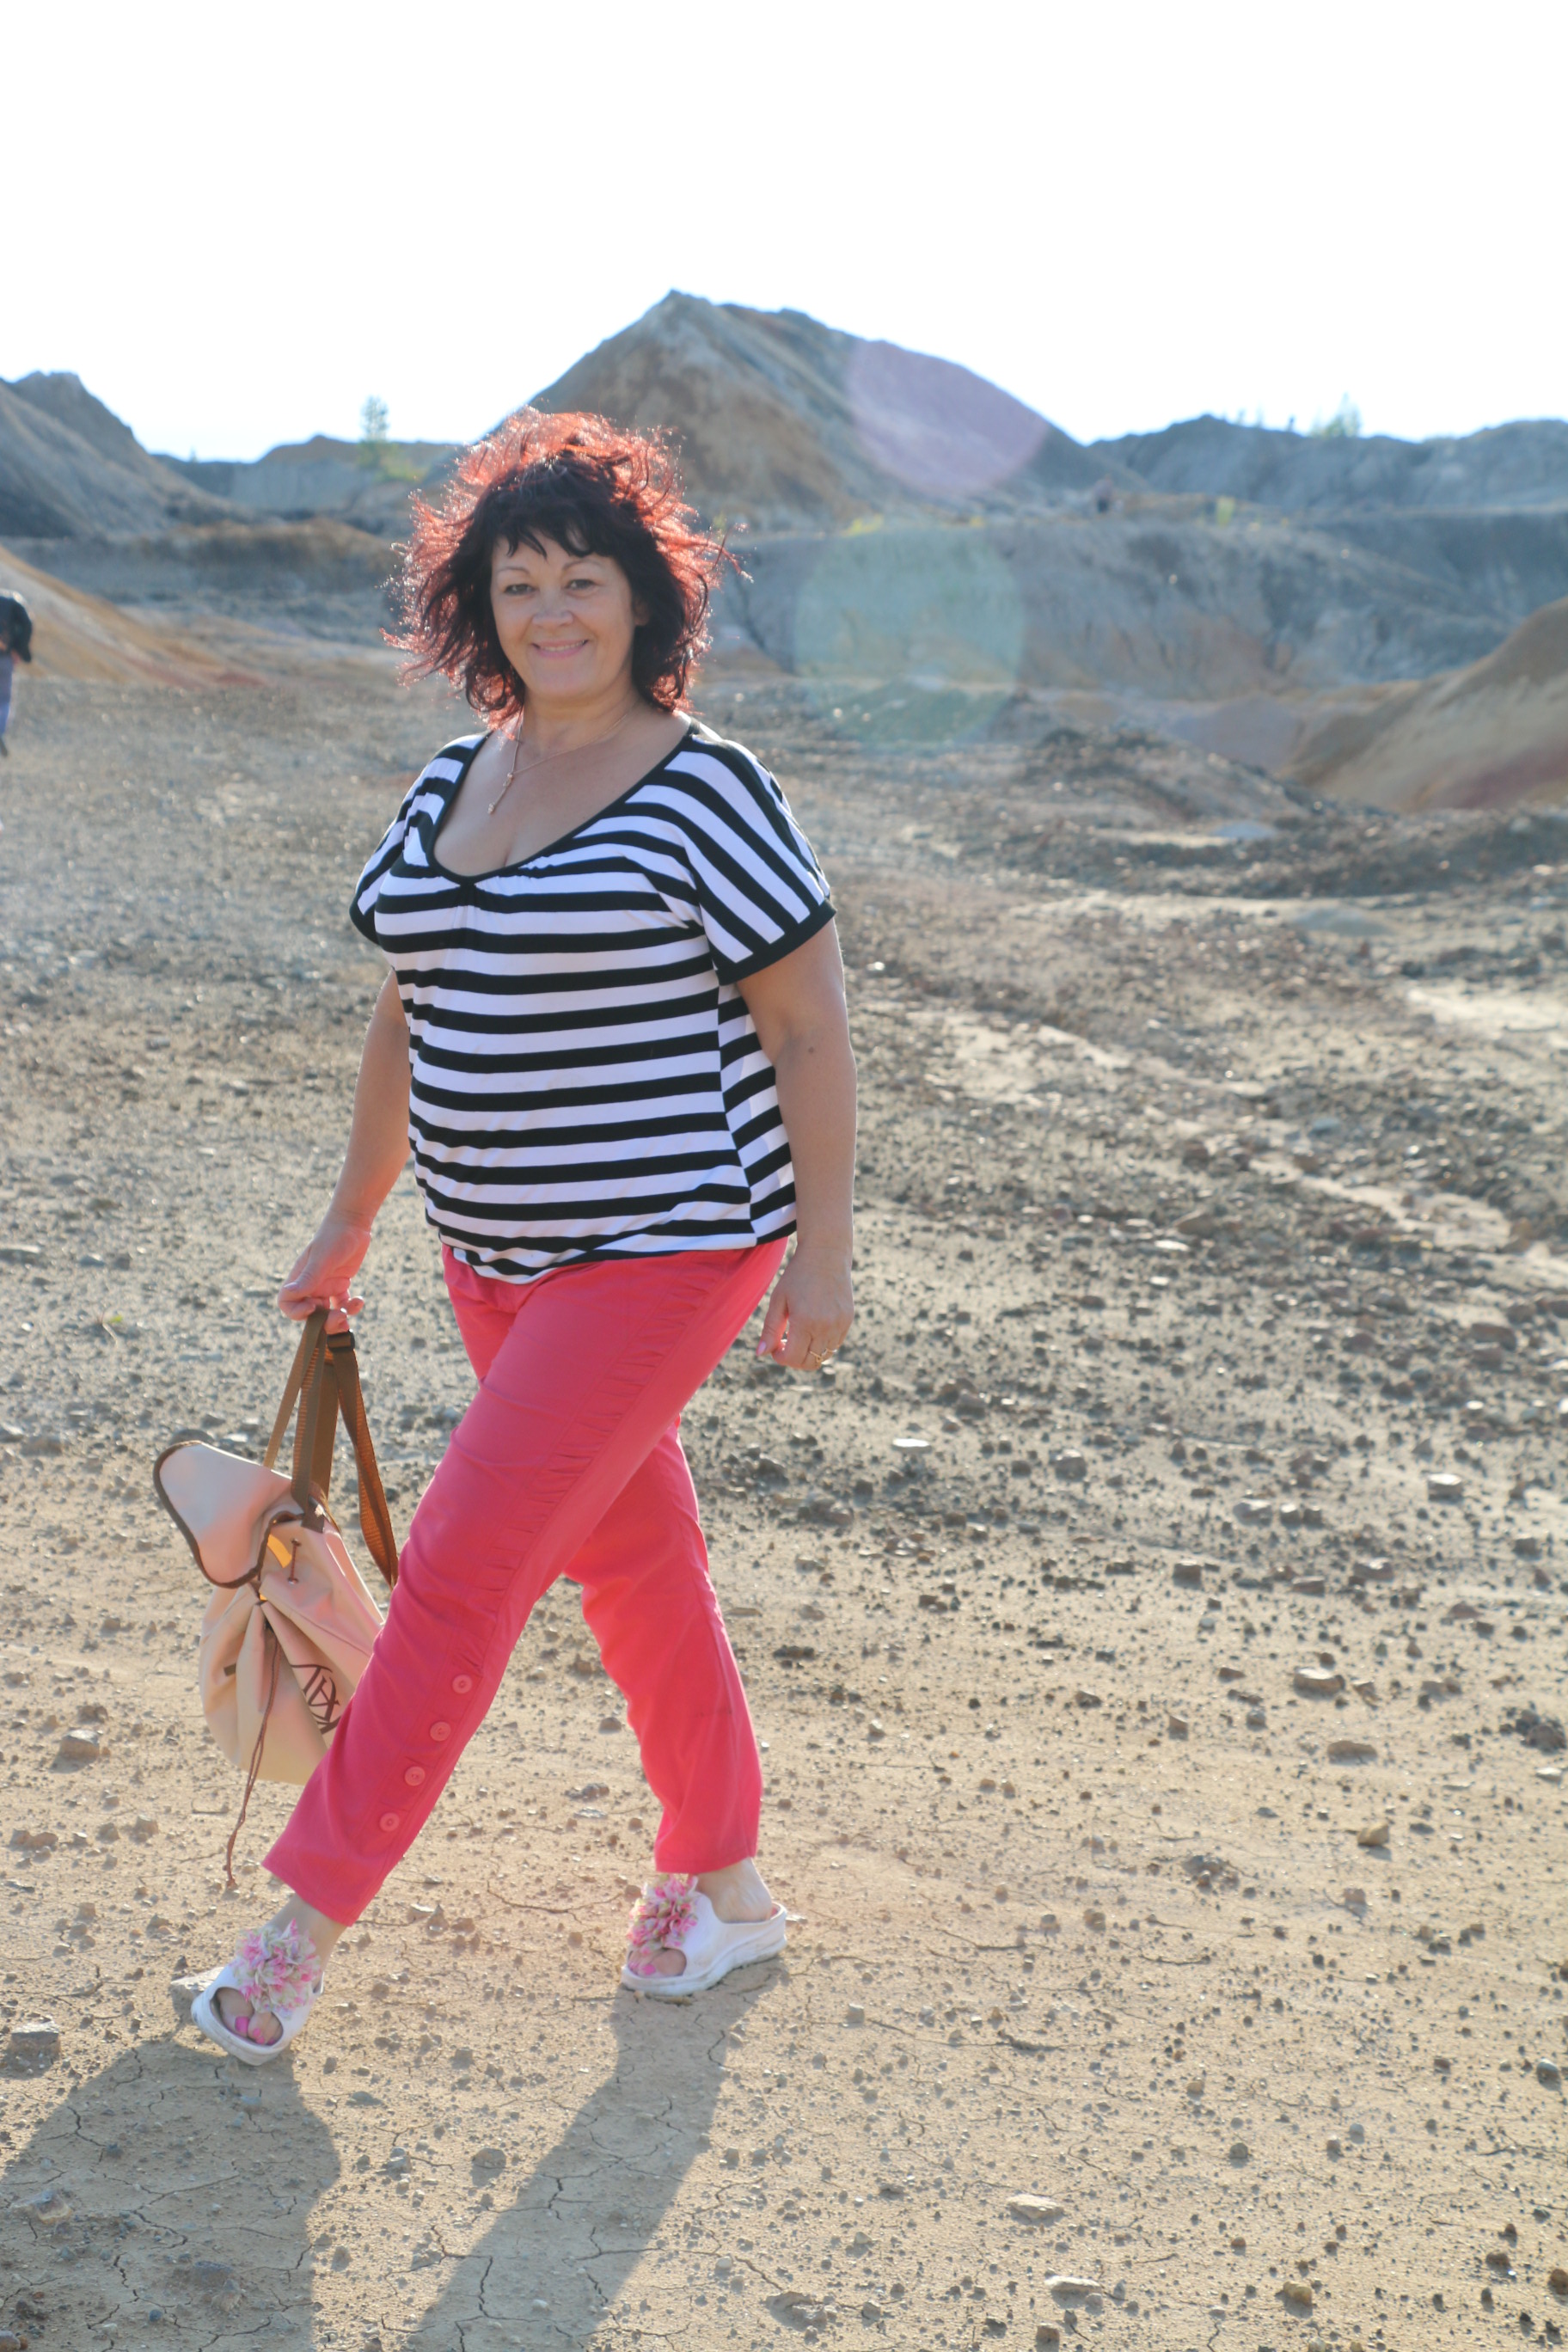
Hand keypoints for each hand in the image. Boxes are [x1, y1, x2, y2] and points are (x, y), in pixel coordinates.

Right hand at [278, 1209, 372, 1330]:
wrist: (353, 1223)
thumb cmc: (334, 1236)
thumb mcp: (322, 1259)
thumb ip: (308, 1278)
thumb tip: (288, 1294)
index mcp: (299, 1278)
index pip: (287, 1304)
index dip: (297, 1312)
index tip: (313, 1307)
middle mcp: (310, 1285)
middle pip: (310, 1314)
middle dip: (324, 1320)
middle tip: (340, 1317)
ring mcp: (325, 1286)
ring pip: (327, 1312)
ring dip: (338, 1317)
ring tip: (350, 1310)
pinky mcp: (341, 1285)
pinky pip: (342, 1304)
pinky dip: (351, 1307)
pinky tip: (360, 1300)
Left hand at [757, 1240, 852, 1371]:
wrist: (826, 1254)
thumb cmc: (797, 1275)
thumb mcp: (778, 1300)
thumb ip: (770, 1329)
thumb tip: (761, 1354)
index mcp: (805, 1321)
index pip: (793, 1357)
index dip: (781, 1358)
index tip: (775, 1347)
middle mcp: (826, 1326)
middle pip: (810, 1362)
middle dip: (794, 1359)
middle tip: (785, 1344)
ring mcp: (840, 1324)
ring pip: (823, 1356)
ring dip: (809, 1353)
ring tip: (798, 1335)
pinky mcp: (848, 1320)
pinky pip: (834, 1345)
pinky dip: (822, 1345)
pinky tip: (812, 1329)